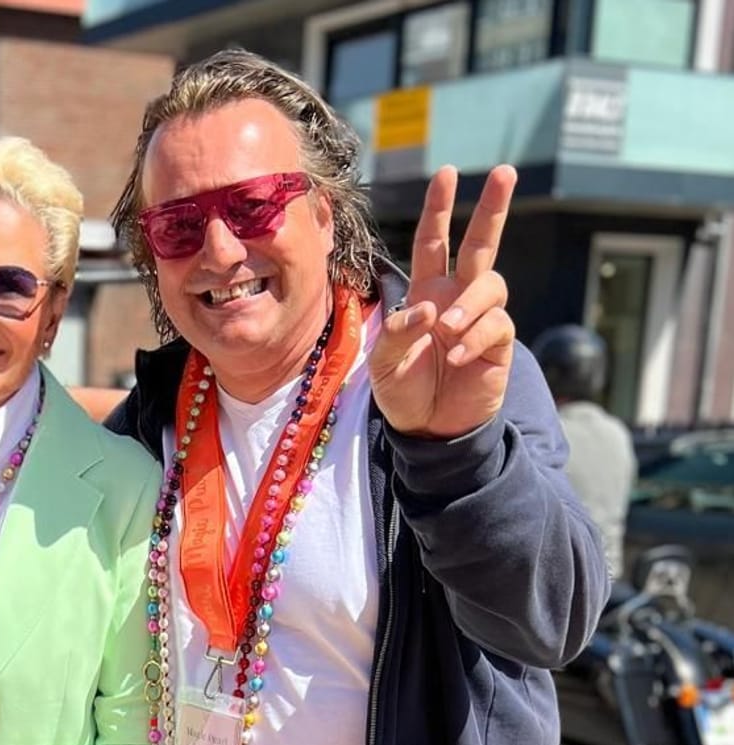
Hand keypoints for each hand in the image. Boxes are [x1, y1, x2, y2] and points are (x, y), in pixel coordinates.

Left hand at [368, 165, 516, 438]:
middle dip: (493, 207)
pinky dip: (474, 337)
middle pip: (481, 243)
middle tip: (505, 172)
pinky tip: (455, 357)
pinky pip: (496, 325)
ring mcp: (480, 318)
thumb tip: (429, 309)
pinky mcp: (498, 344)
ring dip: (468, 304)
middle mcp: (457, 297)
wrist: (427, 428)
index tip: (448, 172)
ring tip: (446, 332)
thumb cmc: (401, 389)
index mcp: (426, 291)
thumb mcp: (383, 361)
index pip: (434, 241)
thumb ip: (398, 332)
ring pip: (491, 285)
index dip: (439, 208)